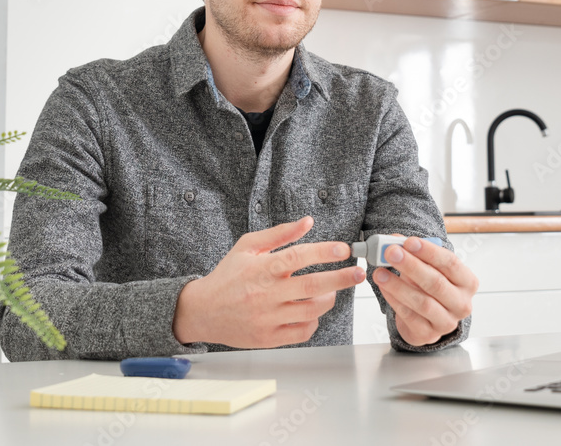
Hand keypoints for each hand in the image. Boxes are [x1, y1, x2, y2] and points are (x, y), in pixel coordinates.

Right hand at [172, 216, 365, 348]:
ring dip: (328, 299)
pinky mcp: (268, 338)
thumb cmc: (227, 276)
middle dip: (341, 278)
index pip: (298, 258)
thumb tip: (308, 221)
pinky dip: (314, 321)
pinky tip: (313, 311)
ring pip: (311, 311)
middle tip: (358, 273)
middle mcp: (265, 294)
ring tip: (333, 291)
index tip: (343, 250)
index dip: (323, 253)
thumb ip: (279, 234)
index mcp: (261, 269)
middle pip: (312, 286)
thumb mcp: (247, 247)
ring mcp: (267, 318)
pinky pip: (302, 332)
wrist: (202, 312)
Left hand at [373, 237, 477, 346]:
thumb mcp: (428, 268)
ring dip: (398, 285)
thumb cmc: (430, 288)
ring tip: (380, 272)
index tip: (409, 242)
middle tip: (391, 253)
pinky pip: (409, 316)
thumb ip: (414, 253)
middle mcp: (462, 304)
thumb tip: (394, 240)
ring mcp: (446, 322)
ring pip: (422, 302)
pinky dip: (394, 300)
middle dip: (411, 265)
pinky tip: (384, 288)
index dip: (429, 251)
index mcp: (467, 282)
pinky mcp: (428, 335)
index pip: (451, 263)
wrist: (427, 318)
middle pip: (436, 283)